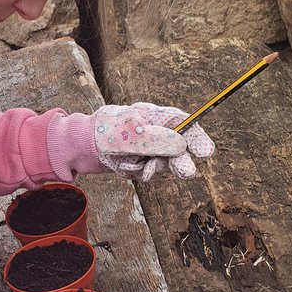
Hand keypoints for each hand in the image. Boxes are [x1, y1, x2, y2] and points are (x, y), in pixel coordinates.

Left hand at [92, 103, 214, 181]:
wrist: (86, 144)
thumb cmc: (108, 131)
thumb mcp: (130, 133)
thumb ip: (156, 140)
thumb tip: (181, 145)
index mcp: (158, 117)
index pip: (185, 124)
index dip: (198, 138)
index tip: (205, 152)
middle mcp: (159, 133)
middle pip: (179, 150)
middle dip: (180, 163)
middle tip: (186, 173)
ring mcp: (152, 150)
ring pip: (163, 166)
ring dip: (149, 168)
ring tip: (130, 163)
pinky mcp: (144, 164)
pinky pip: (147, 174)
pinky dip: (135, 172)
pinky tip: (123, 165)